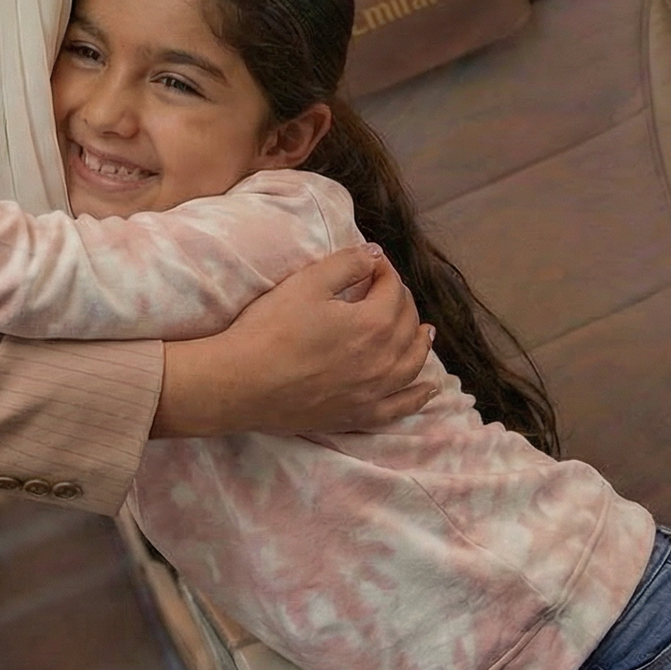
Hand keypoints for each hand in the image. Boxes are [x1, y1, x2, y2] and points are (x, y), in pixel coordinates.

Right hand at [152, 244, 435, 437]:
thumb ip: (347, 264)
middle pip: (407, 325)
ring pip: (412, 364)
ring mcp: (374, 392)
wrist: (242, 383)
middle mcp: (384, 360)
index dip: (384, 271)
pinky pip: (401, 406)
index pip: (392, 289)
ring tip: (425, 332)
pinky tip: (428, 389)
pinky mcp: (360, 415)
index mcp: (374, 323)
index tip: (371, 264)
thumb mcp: (307, 284)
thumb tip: (375, 254)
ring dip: (421, 344)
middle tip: (387, 290)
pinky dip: (419, 396)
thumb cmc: (270, 329)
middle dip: (402, 301)